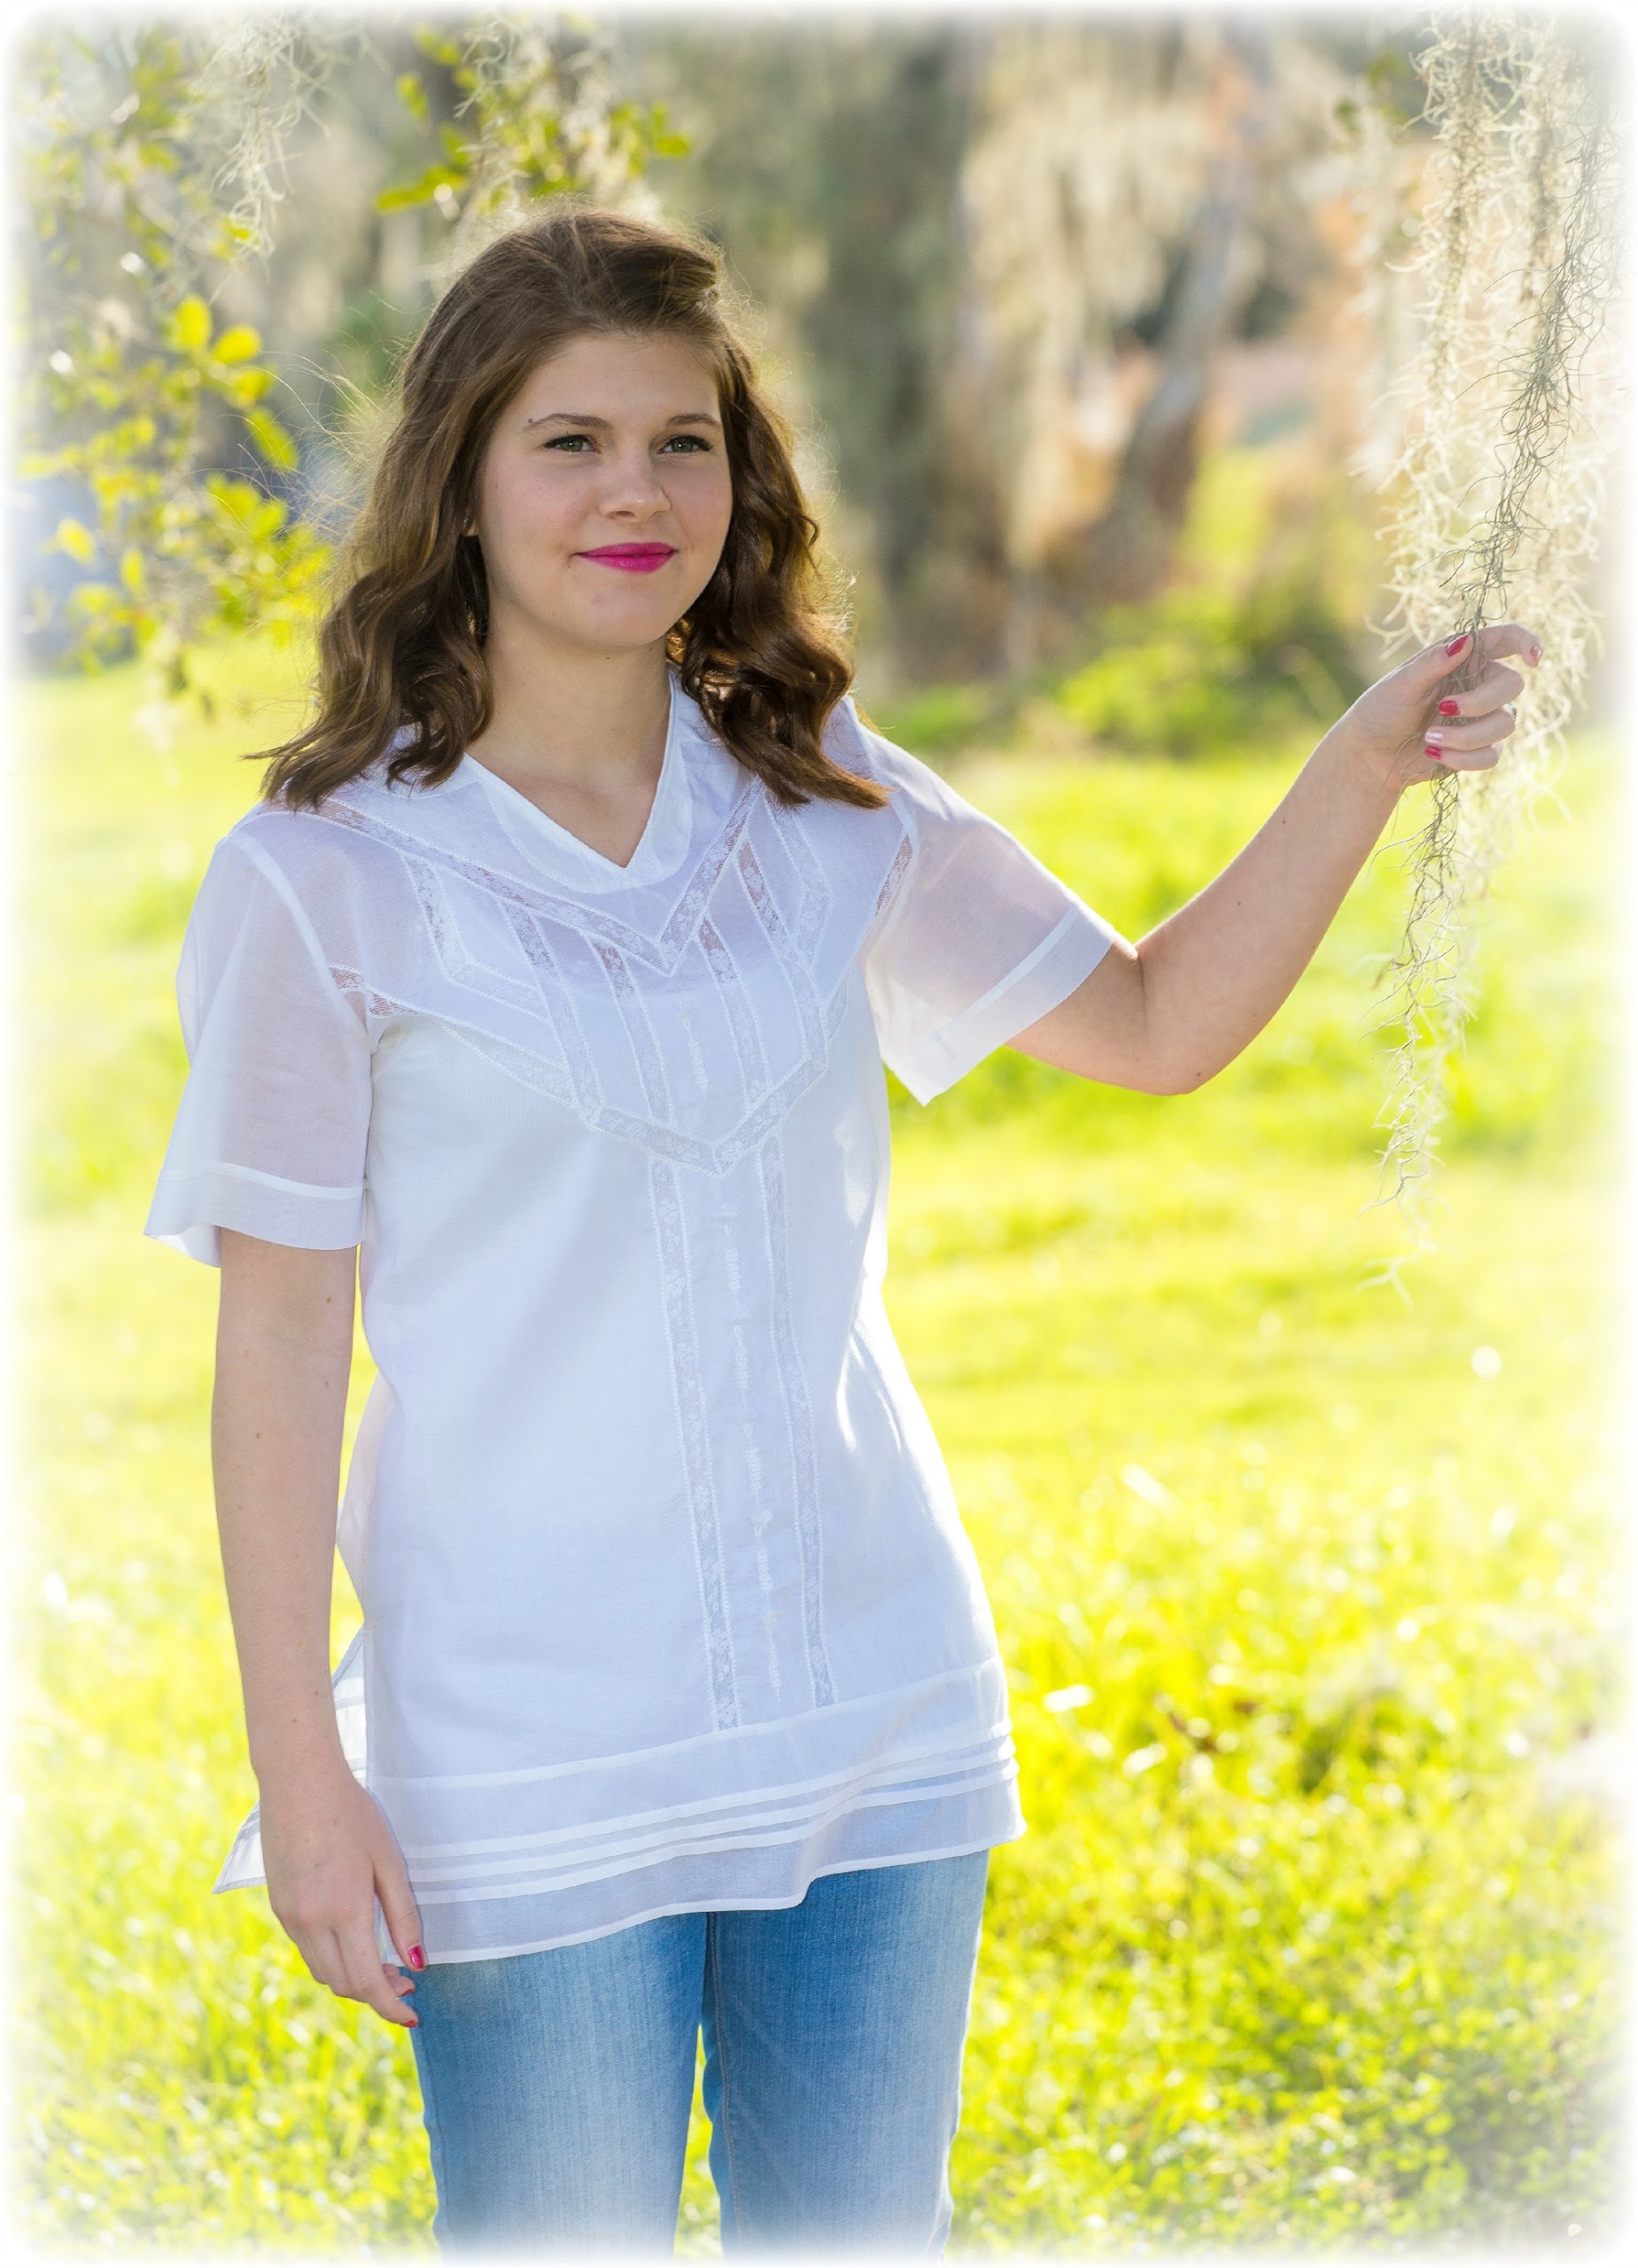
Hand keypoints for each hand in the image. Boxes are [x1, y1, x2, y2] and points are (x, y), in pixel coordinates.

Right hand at [259, 1753, 425, 2029]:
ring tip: (383, 1963)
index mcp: (344, 1912)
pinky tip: (353, 1939)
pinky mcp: (279, 1908)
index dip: (390, 2007)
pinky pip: (307, 1949)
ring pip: (323, 1970)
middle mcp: (311, 1923)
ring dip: (353, 1977)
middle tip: (406, 1981)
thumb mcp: (389, 1861)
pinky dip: (333, 1957)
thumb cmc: (352, 1814)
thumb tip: (416, 1963)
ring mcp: (290, 1918)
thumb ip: (404, 1915)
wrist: (298, 1782)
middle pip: (343, 1984)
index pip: (367, 1982)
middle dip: (376, 1993)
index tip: (412, 2015)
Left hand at [1326, 622, 1542, 798]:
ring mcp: (1481, 717)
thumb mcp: (1401, 684)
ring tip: (1428, 739)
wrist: (1369, 755)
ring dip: (1466, 736)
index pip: (1505, 640)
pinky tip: (1433, 754)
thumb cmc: (1380, 711)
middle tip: (1445, 709)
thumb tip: (1465, 641)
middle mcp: (1478, 683)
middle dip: (1482, 701)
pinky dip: (1463, 758)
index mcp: (1462, 657)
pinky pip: (1492, 755)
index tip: (1534, 659)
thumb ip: (1433, 663)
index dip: (1527, 643)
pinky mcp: (1478, 748)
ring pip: (1506, 724)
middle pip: (1512, 685)